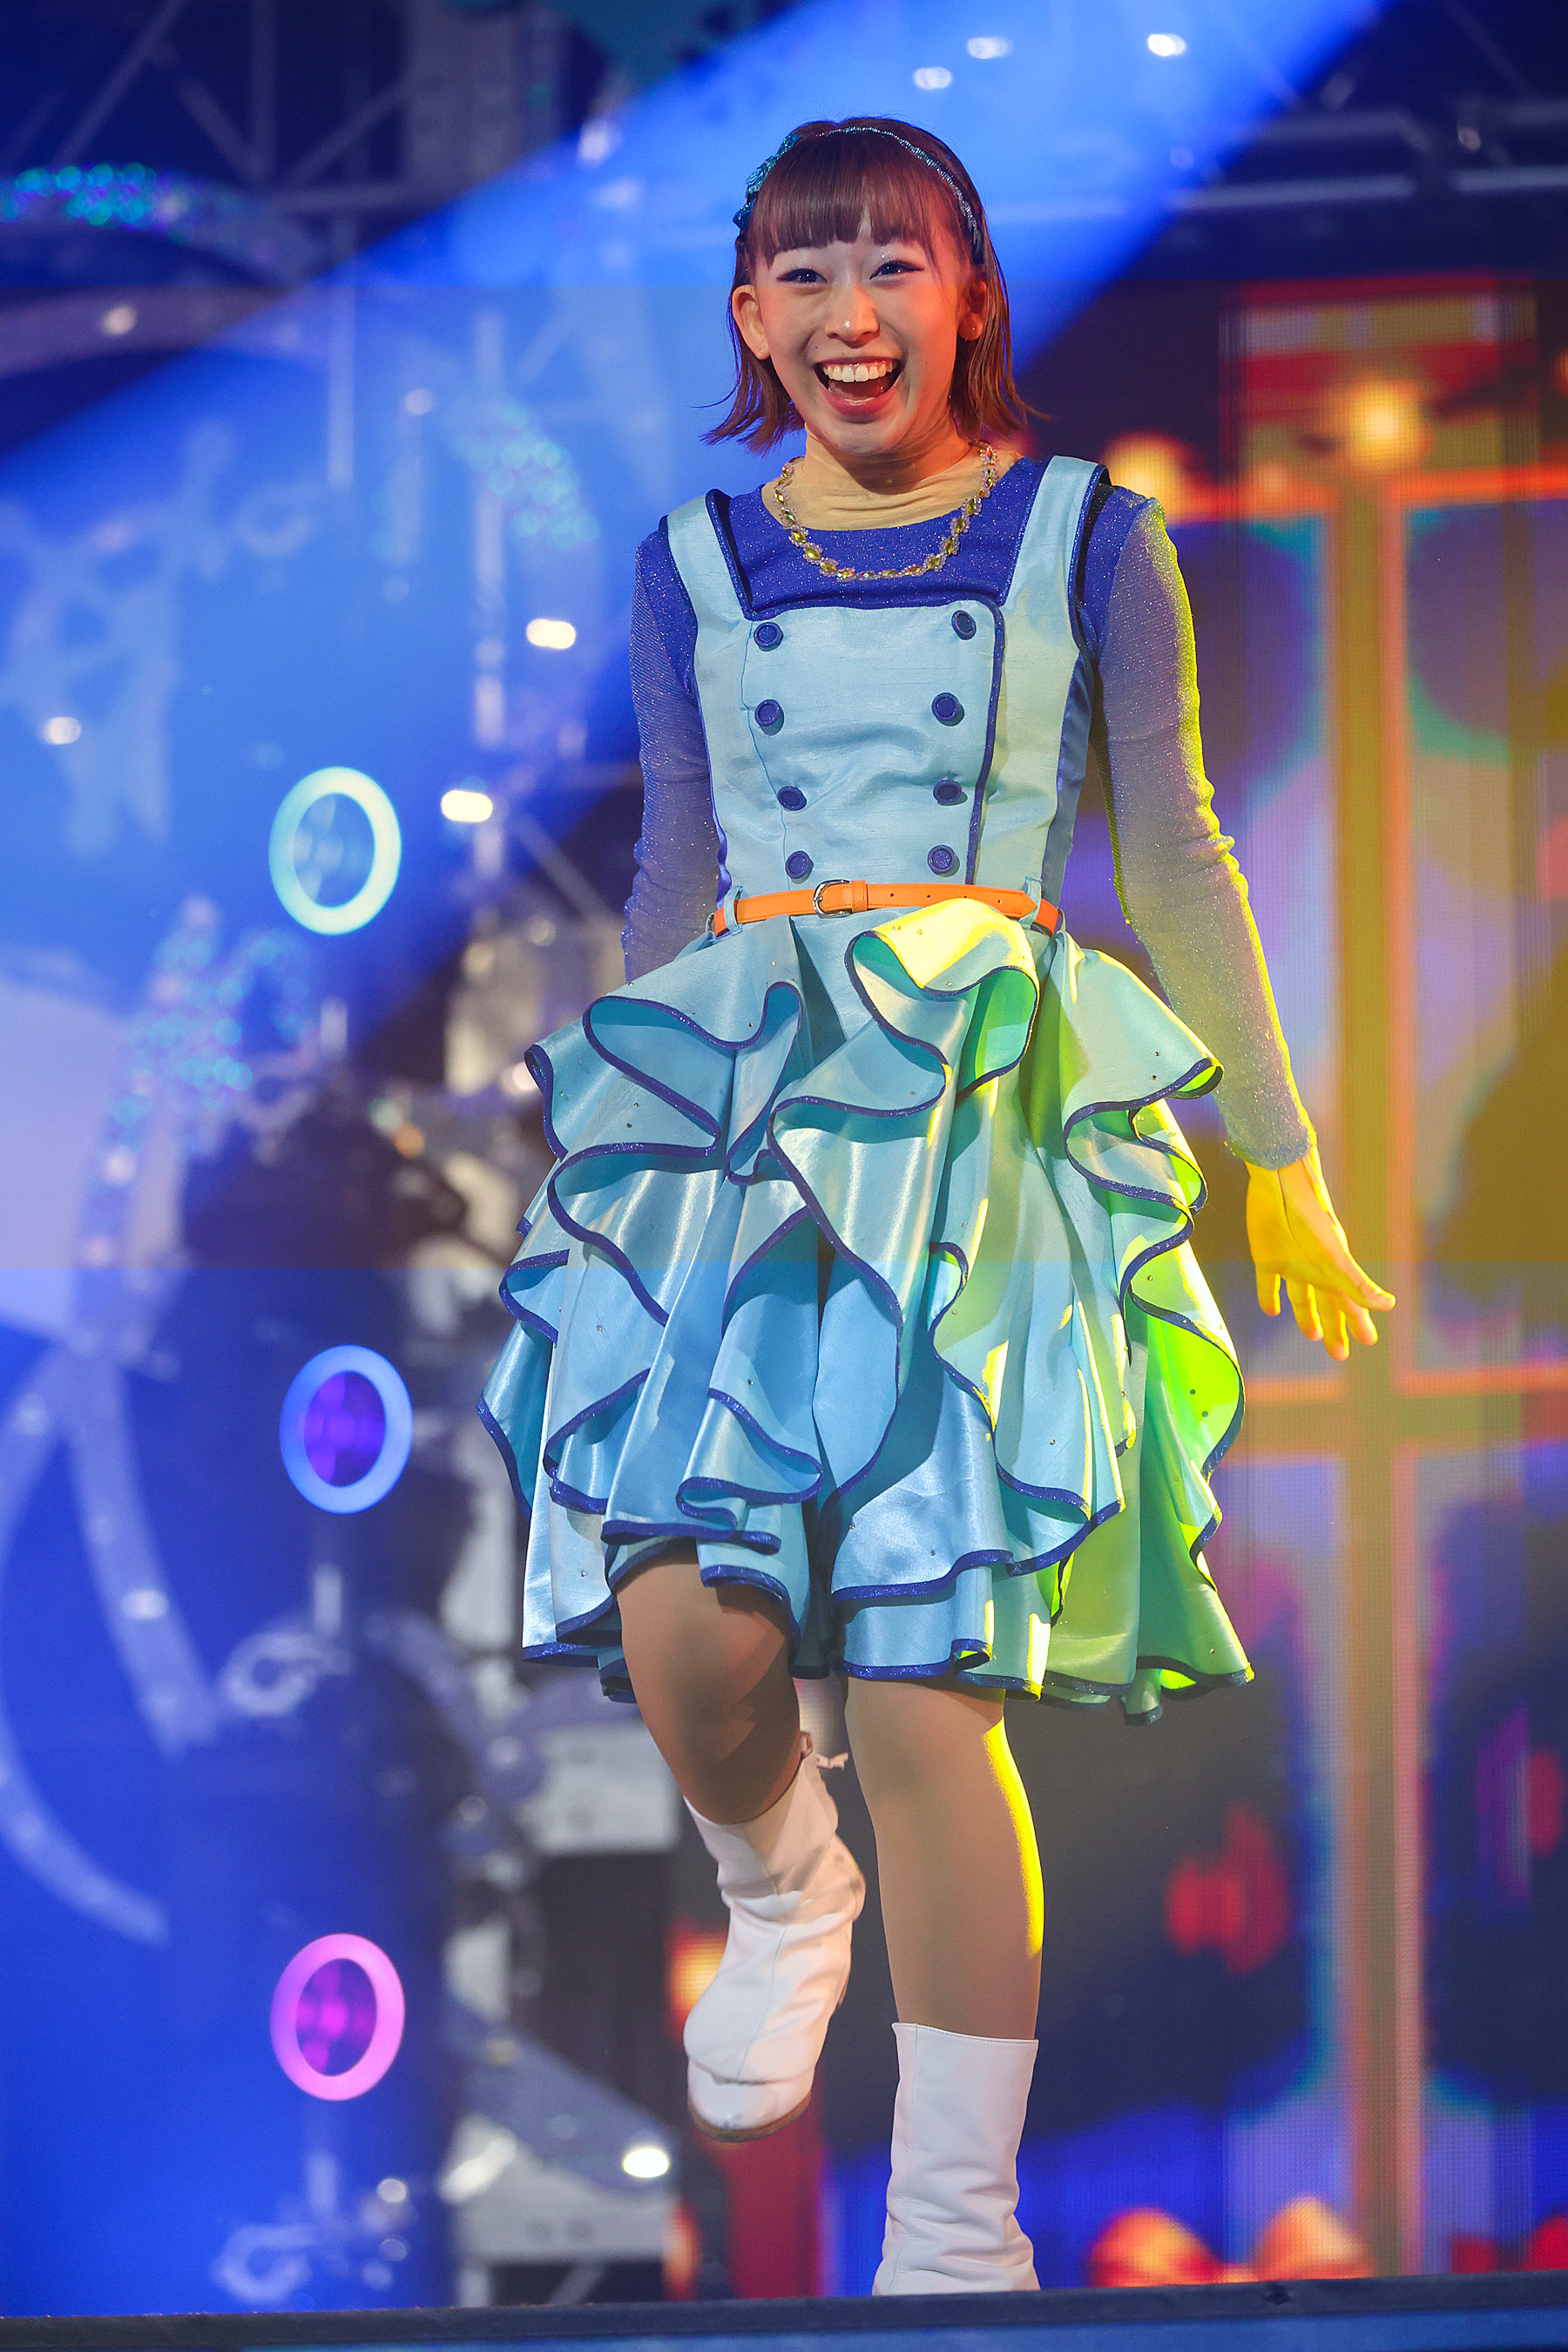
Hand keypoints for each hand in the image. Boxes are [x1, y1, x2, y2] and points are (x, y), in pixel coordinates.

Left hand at [1244, 1145, 1394, 1362]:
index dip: (1358, 1323)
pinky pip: (1269, 1283)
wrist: (1280, 1182)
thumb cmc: (1309, 1220)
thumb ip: (1358, 1286)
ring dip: (1308, 1316)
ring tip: (1314, 1336)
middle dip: (1335, 1329)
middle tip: (1341, 1354)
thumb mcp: (1334, 1258)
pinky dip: (1270, 1298)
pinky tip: (1271, 1310)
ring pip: (1303, 1296)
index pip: (1349, 1304)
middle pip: (1328, 1304)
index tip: (1368, 1342)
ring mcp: (1290, 1262)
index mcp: (1333, 1271)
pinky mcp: (1265, 1255)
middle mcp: (1315, 1269)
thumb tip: (1390, 1305)